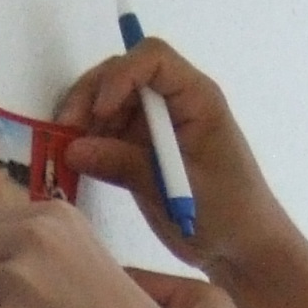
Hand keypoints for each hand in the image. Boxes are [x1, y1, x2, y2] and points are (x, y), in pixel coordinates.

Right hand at [53, 35, 298, 279]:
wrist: (242, 248)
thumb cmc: (228, 212)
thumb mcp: (178, 188)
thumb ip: (127, 165)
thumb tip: (73, 148)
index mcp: (197, 98)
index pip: (154, 59)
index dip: (121, 76)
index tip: (100, 112)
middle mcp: (174, 102)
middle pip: (123, 74)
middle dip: (91, 96)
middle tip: (64, 132)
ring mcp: (156, 125)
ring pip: (109, 102)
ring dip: (84, 120)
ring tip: (67, 151)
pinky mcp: (141, 149)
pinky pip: (108, 132)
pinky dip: (88, 142)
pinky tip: (76, 162)